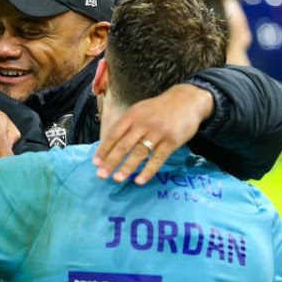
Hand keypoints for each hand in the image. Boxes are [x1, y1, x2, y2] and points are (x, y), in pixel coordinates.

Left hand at [94, 84, 212, 184]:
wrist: (186, 100)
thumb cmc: (158, 109)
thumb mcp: (139, 110)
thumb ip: (126, 125)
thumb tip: (109, 146)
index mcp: (132, 116)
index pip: (114, 135)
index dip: (104, 149)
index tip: (95, 163)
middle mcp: (143, 124)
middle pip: (124, 145)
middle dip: (111, 161)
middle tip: (101, 175)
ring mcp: (158, 133)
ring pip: (139, 153)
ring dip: (127, 167)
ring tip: (117, 179)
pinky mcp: (171, 141)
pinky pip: (157, 159)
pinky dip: (148, 171)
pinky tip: (139, 181)